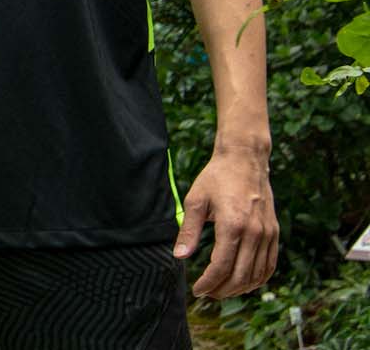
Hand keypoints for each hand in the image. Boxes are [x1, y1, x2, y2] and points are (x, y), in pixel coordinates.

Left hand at [174, 144, 276, 297]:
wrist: (245, 160)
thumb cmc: (216, 178)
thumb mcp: (195, 201)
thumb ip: (189, 231)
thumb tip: (179, 256)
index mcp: (233, 225)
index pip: (221, 266)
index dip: (208, 283)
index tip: (197, 290)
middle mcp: (255, 233)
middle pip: (240, 275)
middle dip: (222, 290)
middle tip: (207, 293)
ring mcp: (268, 234)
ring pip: (257, 274)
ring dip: (240, 288)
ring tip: (222, 290)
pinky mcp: (274, 233)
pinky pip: (270, 265)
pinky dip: (258, 279)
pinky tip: (244, 282)